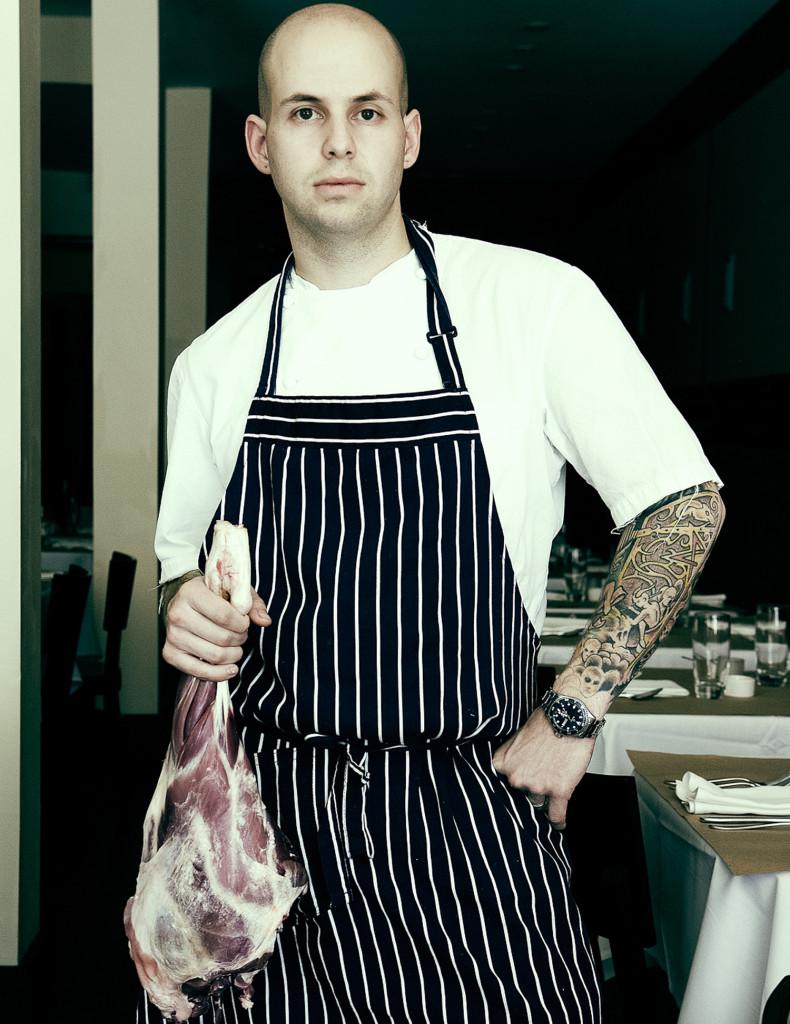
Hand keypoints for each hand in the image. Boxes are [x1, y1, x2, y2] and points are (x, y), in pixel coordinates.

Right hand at [162, 578, 271, 681]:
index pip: (224, 615)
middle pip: (221, 638)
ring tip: (235, 647)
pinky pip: (198, 671)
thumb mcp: (233, 590)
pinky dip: (218, 674)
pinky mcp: (170, 654)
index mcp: (192, 593)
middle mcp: (178, 614)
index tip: (245, 622)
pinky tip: (230, 668)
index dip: (242, 623)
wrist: (184, 600)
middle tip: (241, 634)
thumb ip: (251, 604)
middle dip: (240, 639)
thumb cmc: (210, 595)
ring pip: (214, 655)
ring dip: (233, 655)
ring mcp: (173, 635)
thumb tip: (265, 621)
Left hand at [492, 709, 593, 829]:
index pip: (502, 783)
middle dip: (531, 785)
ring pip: (538, 801)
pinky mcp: (559, 790)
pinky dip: (557, 821)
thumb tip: (513, 770)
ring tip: (554, 775)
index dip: (514, 782)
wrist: (570, 715)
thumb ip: (512, 757)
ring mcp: (537, 785)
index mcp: (502, 763)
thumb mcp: (518, 737)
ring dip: (546, 793)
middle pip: (521, 793)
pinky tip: (558, 824)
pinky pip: (555, 814)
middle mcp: (516, 777)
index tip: (518, 785)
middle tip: (542, 770)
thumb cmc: (547, 720)